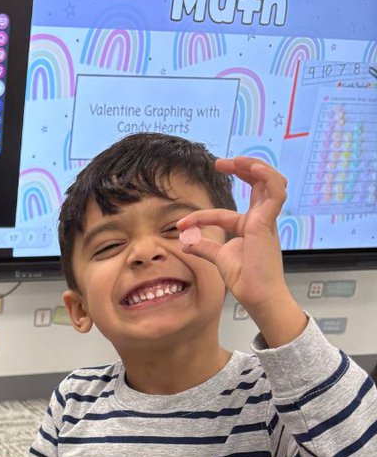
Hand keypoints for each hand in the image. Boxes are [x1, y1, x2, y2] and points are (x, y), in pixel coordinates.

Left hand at [176, 157, 288, 312]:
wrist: (257, 295)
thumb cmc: (245, 279)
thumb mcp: (218, 258)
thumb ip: (204, 248)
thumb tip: (185, 244)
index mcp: (249, 228)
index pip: (223, 214)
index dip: (200, 217)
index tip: (180, 226)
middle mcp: (261, 220)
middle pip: (258, 184)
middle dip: (241, 169)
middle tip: (220, 163)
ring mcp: (266, 219)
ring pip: (271, 182)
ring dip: (254, 167)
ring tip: (235, 161)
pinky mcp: (268, 221)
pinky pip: (275, 191)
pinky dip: (267, 176)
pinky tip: (253, 167)